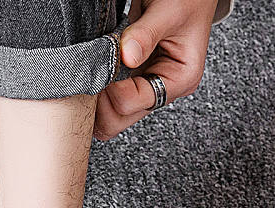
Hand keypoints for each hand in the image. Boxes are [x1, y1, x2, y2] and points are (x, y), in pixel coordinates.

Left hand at [94, 0, 217, 139]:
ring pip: (108, 116)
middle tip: (93, 75)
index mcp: (179, 80)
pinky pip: (105, 101)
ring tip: (95, 71)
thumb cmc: (186, 0)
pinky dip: (95, 89)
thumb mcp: (169, 11)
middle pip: (117, 121)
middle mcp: (161, 90)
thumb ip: (146, 33)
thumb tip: (127, 56)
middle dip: (99, 102)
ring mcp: (143, 88)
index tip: (104, 68)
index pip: (132, 104)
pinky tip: (96, 71)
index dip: (111, 89)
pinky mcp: (130, 82)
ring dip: (95, 98)